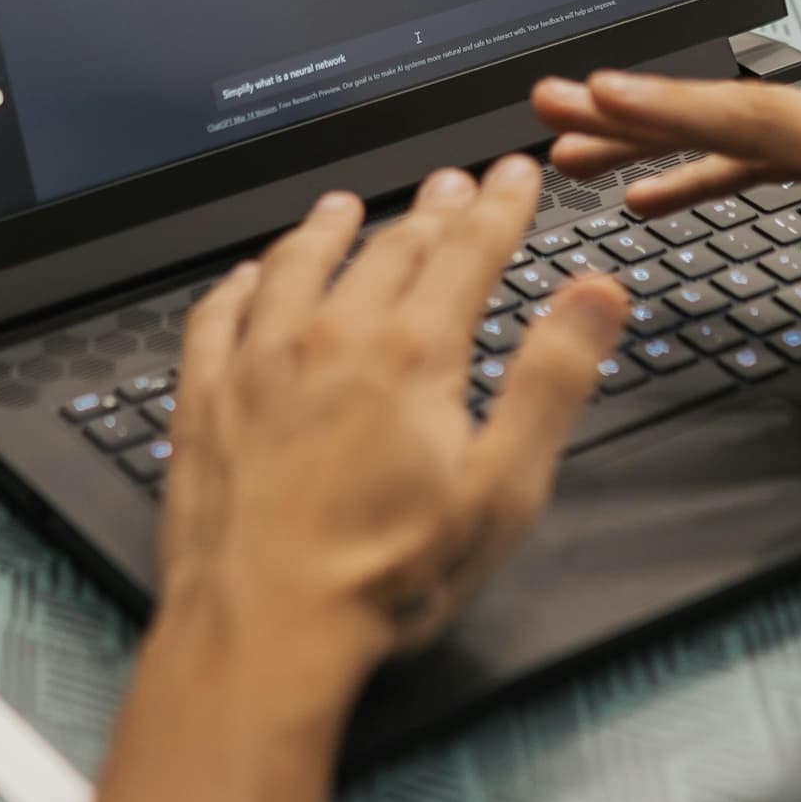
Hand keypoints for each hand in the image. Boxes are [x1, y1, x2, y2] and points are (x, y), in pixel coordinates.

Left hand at [156, 155, 625, 697]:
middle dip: (431, 212)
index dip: (499, 207)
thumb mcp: (503, 487)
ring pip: (297, 266)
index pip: (467, 252)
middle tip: (451, 185)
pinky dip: (238, 284)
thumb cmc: (385, 575)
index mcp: (412, 355)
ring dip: (328, 229)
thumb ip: (552, 380)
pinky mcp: (204, 401)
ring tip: (345, 205)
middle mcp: (331, 339)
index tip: (514, 174)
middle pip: (389, 251)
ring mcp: (258, 365)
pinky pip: (217, 315)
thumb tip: (596, 296)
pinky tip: (247, 278)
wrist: (265, 627)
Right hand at [531, 69, 800, 364]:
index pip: (755, 116)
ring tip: (580, 148)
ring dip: (661, 132)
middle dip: (637, 106)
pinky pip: (770, 148)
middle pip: (731, 106)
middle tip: (550, 107)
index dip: (669, 107)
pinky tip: (667, 192)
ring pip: (742, 124)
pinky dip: (709, 159)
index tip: (594, 96)